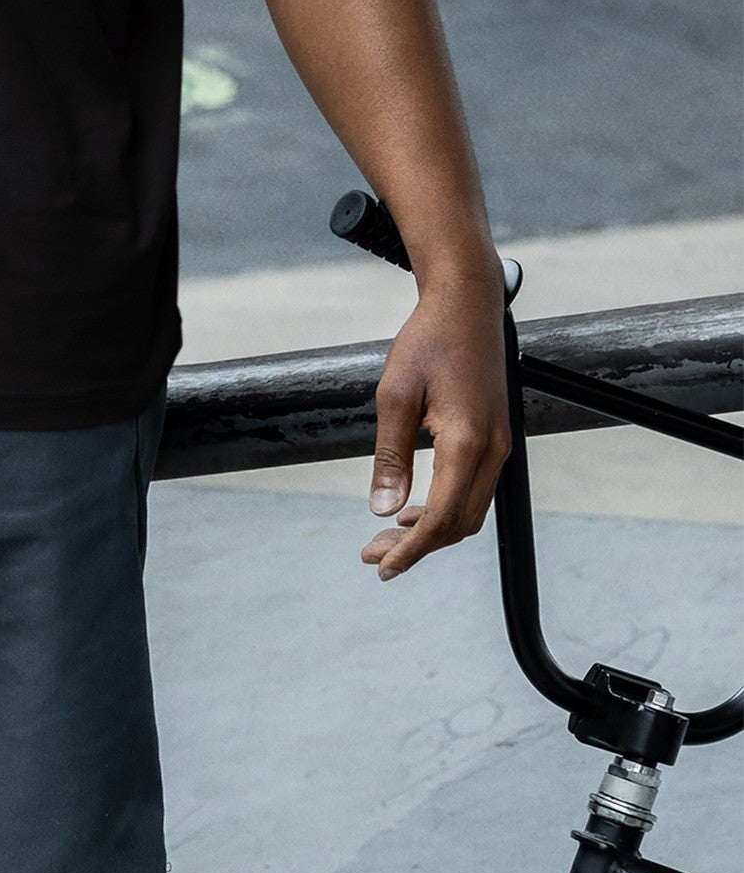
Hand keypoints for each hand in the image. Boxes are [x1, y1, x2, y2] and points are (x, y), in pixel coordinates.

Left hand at [361, 278, 508, 579]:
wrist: (466, 305)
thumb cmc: (428, 343)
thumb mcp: (394, 396)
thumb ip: (391, 456)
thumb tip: (382, 510)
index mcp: (468, 443)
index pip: (443, 518)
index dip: (413, 550)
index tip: (382, 567)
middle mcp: (493, 451)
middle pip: (460, 524)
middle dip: (417, 547)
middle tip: (373, 556)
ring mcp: (500, 446)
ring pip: (469, 511)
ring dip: (431, 531)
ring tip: (386, 538)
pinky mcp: (495, 438)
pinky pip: (474, 490)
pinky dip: (445, 508)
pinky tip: (412, 508)